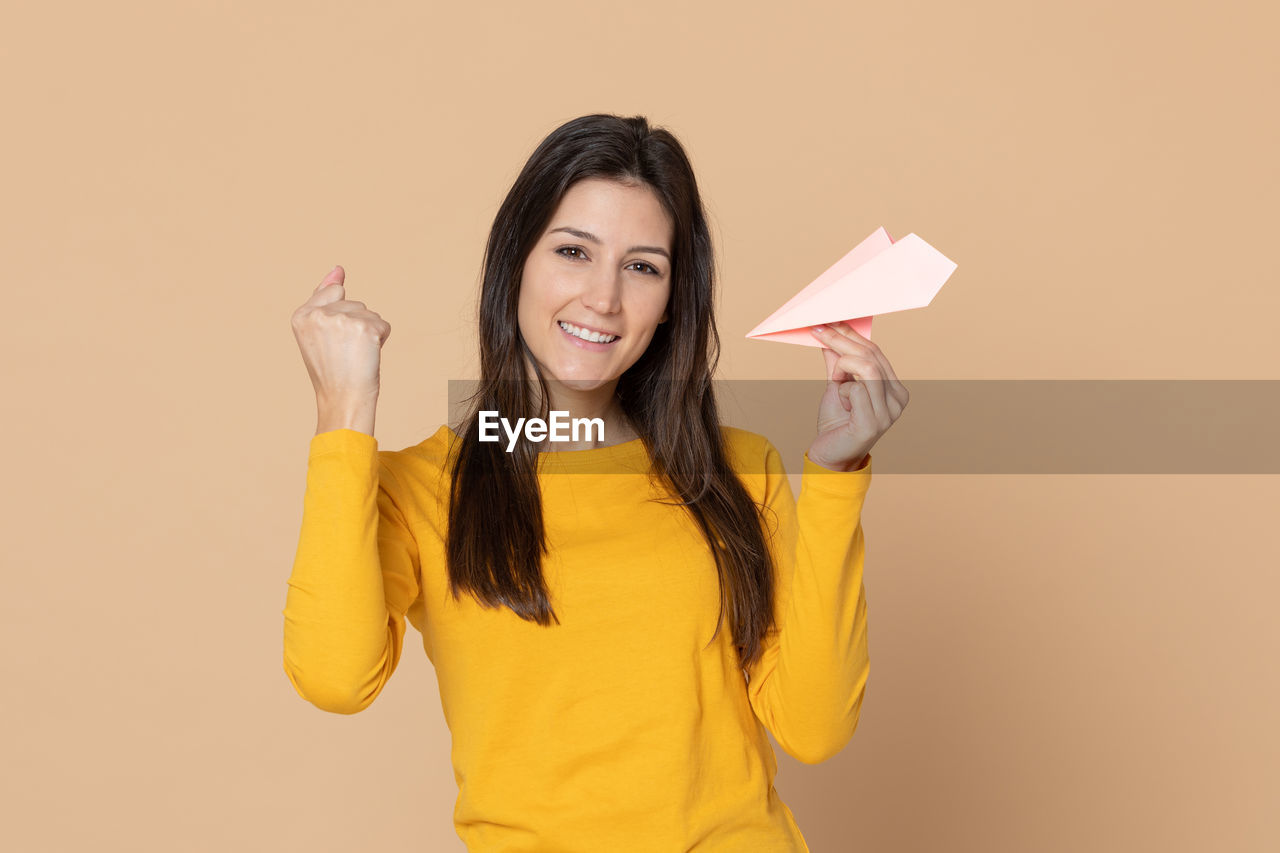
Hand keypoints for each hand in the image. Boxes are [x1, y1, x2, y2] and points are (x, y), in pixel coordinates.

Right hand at [290, 265, 391, 410]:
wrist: (342, 399)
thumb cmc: (331, 369)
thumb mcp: (318, 332)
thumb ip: (325, 297)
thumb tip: (338, 268)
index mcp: (301, 315)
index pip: (332, 293)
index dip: (339, 319)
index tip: (332, 342)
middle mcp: (319, 315)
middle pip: (353, 302)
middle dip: (355, 325)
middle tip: (344, 353)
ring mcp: (342, 320)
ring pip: (369, 313)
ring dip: (368, 333)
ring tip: (354, 356)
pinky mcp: (366, 328)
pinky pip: (383, 325)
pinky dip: (381, 340)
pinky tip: (367, 356)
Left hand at [805, 321, 908, 471]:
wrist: (830, 456)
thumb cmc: (837, 422)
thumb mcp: (837, 385)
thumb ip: (838, 362)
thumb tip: (831, 333)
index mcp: (895, 389)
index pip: (875, 352)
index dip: (851, 334)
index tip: (831, 321)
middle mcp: (898, 399)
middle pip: (870, 356)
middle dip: (841, 340)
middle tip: (818, 329)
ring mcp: (889, 413)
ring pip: (866, 368)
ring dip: (842, 368)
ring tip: (835, 380)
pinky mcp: (874, 423)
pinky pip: (856, 389)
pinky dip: (842, 391)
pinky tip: (842, 404)